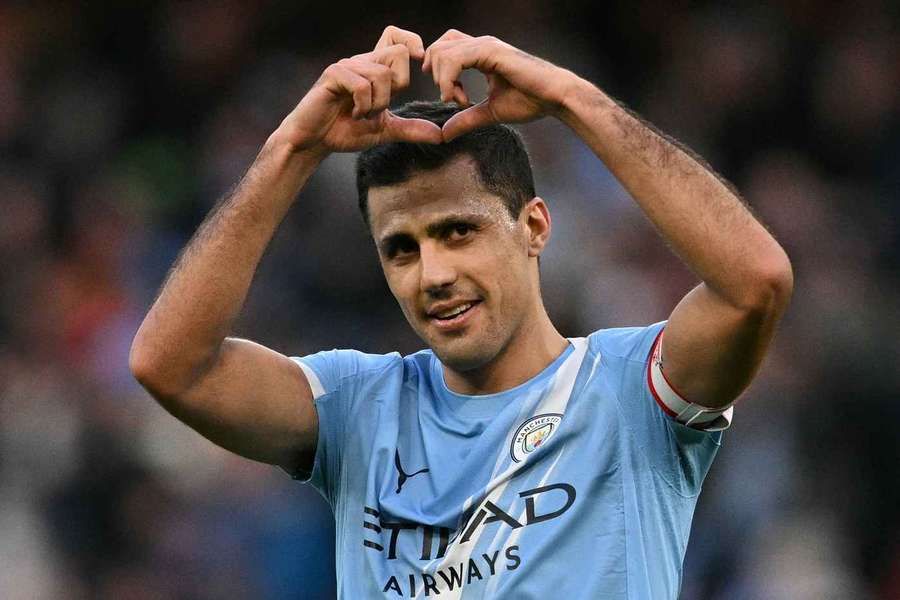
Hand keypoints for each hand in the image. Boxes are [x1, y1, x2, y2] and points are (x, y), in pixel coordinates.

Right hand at [277, 26, 442, 154]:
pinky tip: (352, 114)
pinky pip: (362, 85)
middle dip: (399, 85)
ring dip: (378, 104)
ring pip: (382, 74)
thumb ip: (411, 130)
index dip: (412, 43)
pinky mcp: (333, 75)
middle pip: (399, 53)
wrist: (314, 142)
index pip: (397, 37)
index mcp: (375, 68)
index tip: (418, 66)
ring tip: (362, 115)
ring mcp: (347, 66)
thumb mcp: (385, 131)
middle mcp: (362, 62)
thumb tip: (439, 135)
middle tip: (381, 107)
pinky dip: (362, 106)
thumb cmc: (344, 131)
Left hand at [422, 30, 574, 140]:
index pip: (444, 49)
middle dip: (435, 75)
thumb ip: (466, 120)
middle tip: (452, 99)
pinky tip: (460, 98)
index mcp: (480, 53)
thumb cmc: (531, 101)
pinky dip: (448, 80)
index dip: (438, 73)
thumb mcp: (490, 112)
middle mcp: (481, 44)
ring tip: (458, 101)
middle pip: (437, 47)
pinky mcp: (491, 51)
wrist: (555, 97)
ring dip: (441, 80)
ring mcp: (485, 45)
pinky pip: (454, 59)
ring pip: (441, 52)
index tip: (452, 99)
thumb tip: (444, 134)